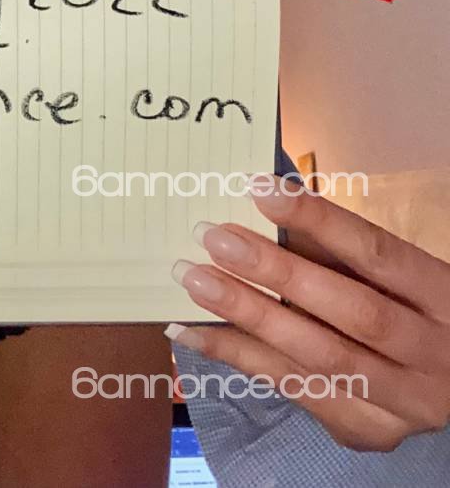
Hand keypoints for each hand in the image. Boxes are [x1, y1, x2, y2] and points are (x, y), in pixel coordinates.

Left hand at [168, 175, 449, 451]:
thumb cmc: (406, 305)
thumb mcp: (390, 272)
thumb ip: (335, 245)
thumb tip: (260, 202)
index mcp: (443, 298)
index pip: (377, 253)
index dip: (318, 221)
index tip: (258, 189)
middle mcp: (432, 357)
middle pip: (349, 311)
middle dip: (276, 272)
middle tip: (214, 238)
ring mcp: (402, 403)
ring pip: (317, 358)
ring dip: (247, 316)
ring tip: (193, 279)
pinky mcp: (367, 430)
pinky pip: (295, 390)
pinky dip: (238, 357)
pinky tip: (193, 332)